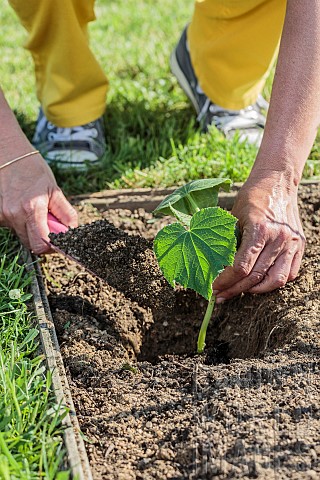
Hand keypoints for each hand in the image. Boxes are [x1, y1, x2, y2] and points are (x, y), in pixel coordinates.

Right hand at [0, 153, 77, 253]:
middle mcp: (13, 215)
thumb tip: (72, 232)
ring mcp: (2, 215)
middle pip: (30, 243)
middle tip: (48, 221)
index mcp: (31, 209)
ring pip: (22, 235)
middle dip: (42, 237)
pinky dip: (21, 222)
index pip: (41, 244)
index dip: (51, 246)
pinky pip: (12, 227)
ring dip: (31, 228)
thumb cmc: (32, 170)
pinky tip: (22, 206)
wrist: (8, 154)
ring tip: (33, 209)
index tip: (58, 240)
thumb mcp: (55, 190)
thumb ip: (65, 214)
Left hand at [212, 171, 304, 301]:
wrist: (277, 183)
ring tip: (239, 292)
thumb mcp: (233, 217)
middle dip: (235, 290)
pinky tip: (259, 284)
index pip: (241, 266)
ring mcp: (291, 243)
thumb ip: (227, 242)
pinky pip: (290, 274)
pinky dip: (274, 282)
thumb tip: (213, 268)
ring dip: (255, 291)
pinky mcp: (299, 246)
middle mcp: (278, 238)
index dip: (225, 281)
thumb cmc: (251, 199)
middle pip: (255, 277)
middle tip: (219, 296)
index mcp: (259, 229)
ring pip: (275, 280)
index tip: (213, 287)